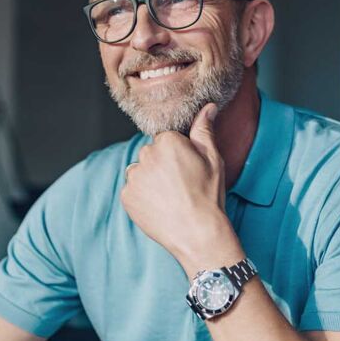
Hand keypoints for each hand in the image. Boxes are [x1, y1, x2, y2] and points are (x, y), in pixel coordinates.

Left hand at [121, 103, 242, 272]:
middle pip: (151, 153)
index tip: (187, 171)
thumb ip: (204, 130)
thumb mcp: (213, 159)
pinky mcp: (127, 196)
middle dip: (162, 165)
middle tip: (180, 185)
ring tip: (169, 197)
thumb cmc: (209, 195)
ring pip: (140, 171)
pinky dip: (142, 197)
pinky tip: (159, 206)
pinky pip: (132, 190)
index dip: (178, 155)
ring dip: (150, 180)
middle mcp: (146, 154)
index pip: (166, 139)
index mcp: (167, 141)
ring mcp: (134, 176)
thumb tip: (207, 107)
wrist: (197, 234)